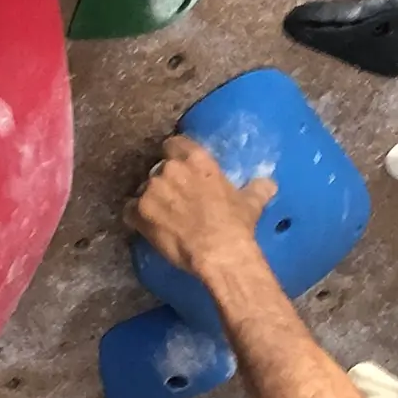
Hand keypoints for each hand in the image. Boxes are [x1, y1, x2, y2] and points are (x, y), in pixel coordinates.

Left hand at [124, 136, 276, 276]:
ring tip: (162, 219)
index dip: (173, 157)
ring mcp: (152, 189)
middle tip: (174, 202)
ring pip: (142, 190)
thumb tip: (269, 184)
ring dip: (149, 201)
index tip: (177, 170)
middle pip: (157, 170)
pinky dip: (135, 218)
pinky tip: (146, 228)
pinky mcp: (139, 211)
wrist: (219, 253)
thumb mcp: (251, 203)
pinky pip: (128, 211)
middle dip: (163, 184)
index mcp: (196, 159)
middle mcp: (170, 169)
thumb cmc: (236, 226)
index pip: (174, 144)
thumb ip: (256, 189)